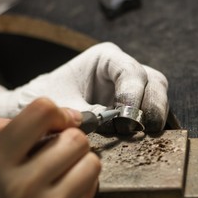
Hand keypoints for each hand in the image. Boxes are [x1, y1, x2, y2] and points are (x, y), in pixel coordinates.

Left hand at [0, 42, 168, 132]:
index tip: (125, 117)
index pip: (130, 71)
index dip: (133, 93)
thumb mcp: (63, 106)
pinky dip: (150, 126)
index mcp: (105, 59)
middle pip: (153, 82)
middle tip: (142, 128)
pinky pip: (151, 113)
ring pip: (157, 97)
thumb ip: (88, 114)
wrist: (40, 113)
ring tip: (140, 135)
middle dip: (151, 105)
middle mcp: (121, 71)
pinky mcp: (132, 109)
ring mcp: (130, 90)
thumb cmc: (46, 101)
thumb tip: (114, 124)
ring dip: (152, 117)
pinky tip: (145, 138)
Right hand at [0, 98, 100, 197]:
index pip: (41, 112)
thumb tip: (54, 114)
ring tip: (68, 171)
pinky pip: (92, 192)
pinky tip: (67, 193)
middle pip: (75, 138)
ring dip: (83, 162)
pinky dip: (84, 187)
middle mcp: (21, 187)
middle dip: (71, 140)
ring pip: (91, 162)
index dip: (56, 112)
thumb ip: (5, 132)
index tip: (58, 121)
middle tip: (62, 149)